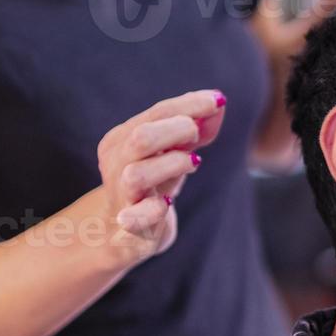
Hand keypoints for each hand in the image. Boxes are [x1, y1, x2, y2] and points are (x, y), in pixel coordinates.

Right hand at [95, 89, 225, 259]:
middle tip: (196, 137)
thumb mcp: (172, 153)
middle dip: (177, 130)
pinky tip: (165, 203)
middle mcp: (116, 165)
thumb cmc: (151, 185)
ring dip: (172, 164)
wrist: (122, 235)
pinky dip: (153, 210)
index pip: (156, 114)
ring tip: (193, 163)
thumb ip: (194, 129)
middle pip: (141, 138)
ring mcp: (121, 197)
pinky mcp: (128, 229)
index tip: (218, 100)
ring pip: (137, 174)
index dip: (189, 105)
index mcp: (121, 140)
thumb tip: (219, 102)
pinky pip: (136, 219)